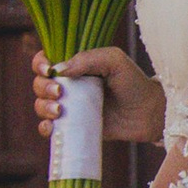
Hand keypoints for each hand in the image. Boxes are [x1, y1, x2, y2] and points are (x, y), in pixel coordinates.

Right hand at [33, 45, 164, 144]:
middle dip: (43, 88)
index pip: (46, 61)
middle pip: (40, 84)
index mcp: (75, 66)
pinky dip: (45, 128)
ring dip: (43, 107)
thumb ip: (88, 59)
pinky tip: (53, 127)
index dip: (40, 64)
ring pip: (41, 106)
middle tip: (59, 93)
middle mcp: (69, 86)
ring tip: (60, 111)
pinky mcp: (74, 127)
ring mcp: (70, 107)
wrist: (148, 113)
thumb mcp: (114, 61)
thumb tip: (60, 70)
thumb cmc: (133, 82)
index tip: (48, 70)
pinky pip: (50, 128)